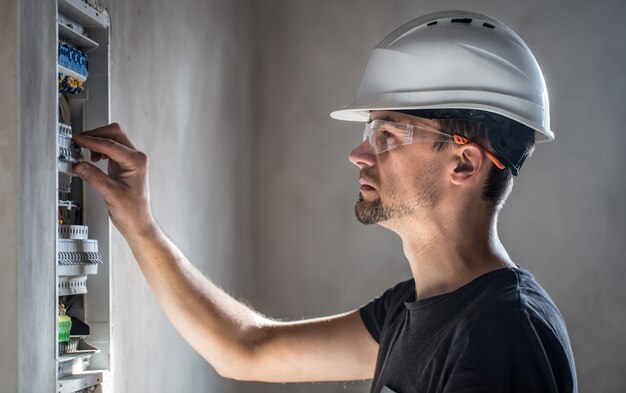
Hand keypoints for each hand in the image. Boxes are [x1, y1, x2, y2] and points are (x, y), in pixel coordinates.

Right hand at [72, 123, 156, 238]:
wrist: (138, 222)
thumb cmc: (133, 211)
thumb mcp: (110, 194)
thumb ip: (94, 177)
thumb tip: (79, 165)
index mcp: (137, 162)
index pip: (111, 144)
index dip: (92, 141)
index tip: (78, 140)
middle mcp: (136, 158)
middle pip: (115, 134)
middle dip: (96, 135)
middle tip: (79, 141)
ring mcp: (130, 161)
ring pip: (113, 139)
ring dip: (97, 142)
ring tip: (84, 151)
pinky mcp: (123, 165)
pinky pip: (110, 150)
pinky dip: (99, 150)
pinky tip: (92, 158)